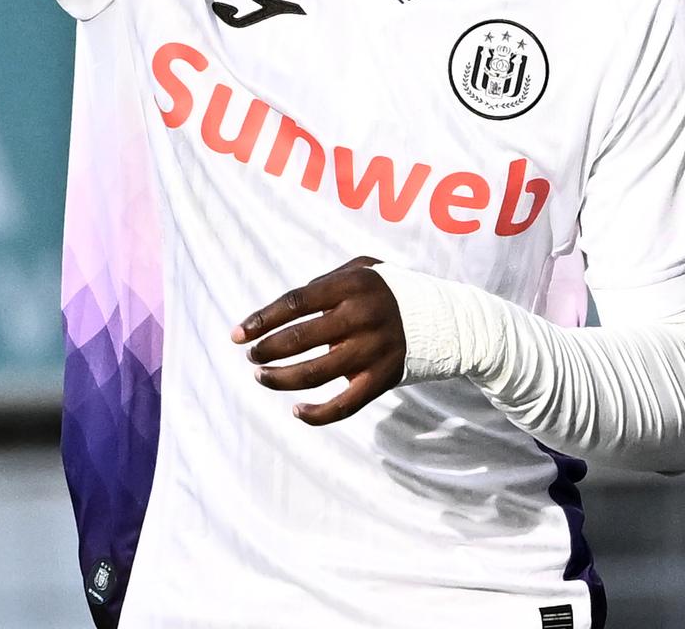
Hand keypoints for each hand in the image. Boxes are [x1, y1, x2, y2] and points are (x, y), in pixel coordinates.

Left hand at [232, 256, 405, 425]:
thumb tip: (286, 308)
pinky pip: (344, 405)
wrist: (446, 320)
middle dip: (265, 350)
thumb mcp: (364, 269)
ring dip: (280, 379)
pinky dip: (316, 415)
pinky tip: (296, 412)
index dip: (261, 319)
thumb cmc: (393, 291)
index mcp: (352, 285)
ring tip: (261, 377)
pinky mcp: (382, 379)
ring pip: (314, 374)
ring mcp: (372, 350)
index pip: (295, 303)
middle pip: (299, 339)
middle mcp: (361, 317)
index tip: (238, 334)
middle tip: (251, 355)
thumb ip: (325, 282)